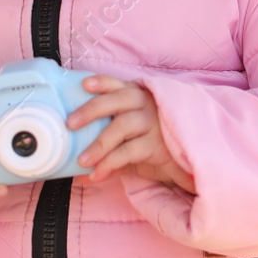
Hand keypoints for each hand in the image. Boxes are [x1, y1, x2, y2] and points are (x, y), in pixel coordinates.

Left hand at [68, 75, 194, 192]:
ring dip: (98, 144)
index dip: (102, 83)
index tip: (84, 84)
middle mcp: (147, 105)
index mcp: (139, 97)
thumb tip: (77, 170)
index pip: (119, 85)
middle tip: (71, 124)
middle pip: (117, 101)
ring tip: (82, 160)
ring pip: (121, 126)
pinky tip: (97, 174)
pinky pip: (128, 152)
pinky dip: (109, 163)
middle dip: (91, 111)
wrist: (187, 164)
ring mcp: (154, 123)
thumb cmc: (155, 147)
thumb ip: (108, 150)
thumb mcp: (132, 142)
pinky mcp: (157, 144)